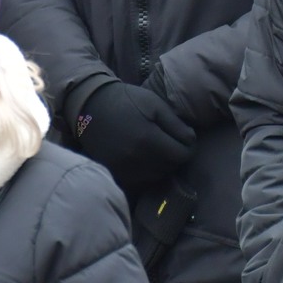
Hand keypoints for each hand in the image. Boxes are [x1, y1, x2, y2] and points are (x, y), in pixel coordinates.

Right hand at [71, 82, 196, 193]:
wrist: (90, 107)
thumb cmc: (126, 100)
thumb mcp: (155, 104)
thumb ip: (176, 124)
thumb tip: (191, 142)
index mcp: (148, 139)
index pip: (182, 156)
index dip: (189, 147)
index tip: (185, 138)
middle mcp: (136, 159)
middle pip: (170, 168)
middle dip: (175, 156)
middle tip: (171, 142)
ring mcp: (123, 169)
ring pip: (156, 177)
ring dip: (162, 166)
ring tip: (157, 149)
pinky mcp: (114, 173)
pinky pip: (140, 182)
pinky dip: (146, 173)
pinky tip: (143, 158)